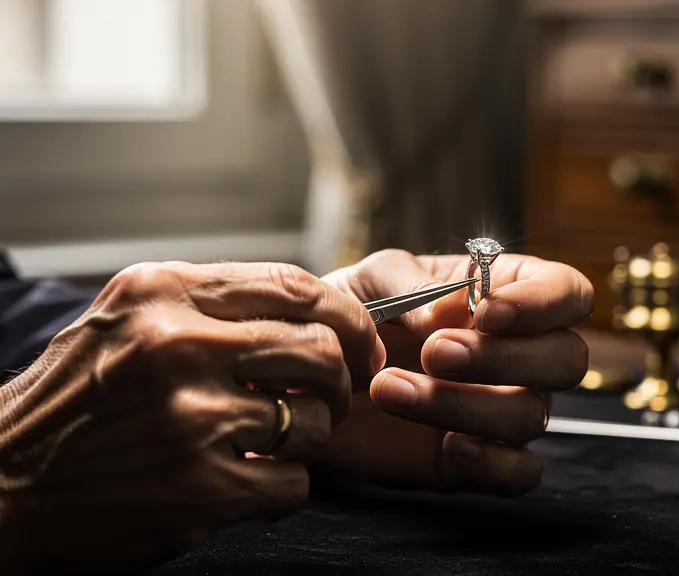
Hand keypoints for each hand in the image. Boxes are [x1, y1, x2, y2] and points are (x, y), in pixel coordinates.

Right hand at [0, 262, 383, 573]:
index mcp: (162, 294)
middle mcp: (178, 347)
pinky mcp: (201, 490)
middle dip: (342, 379)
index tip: (361, 342)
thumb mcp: (124, 323)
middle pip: (321, 350)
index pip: (297, 286)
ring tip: (270, 442)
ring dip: (308, 437)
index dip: (348, 317)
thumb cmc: (71, 404)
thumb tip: (311, 313)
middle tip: (330, 398)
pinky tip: (247, 482)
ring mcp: (191, 421)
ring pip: (314, 421)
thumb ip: (208, 307)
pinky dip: (283, 487)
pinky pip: (294, 483)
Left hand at [319, 249, 592, 495]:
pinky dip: (492, 462)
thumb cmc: (353, 315)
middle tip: (435, 352)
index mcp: (508, 295)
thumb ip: (415, 285)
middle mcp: (521, 353)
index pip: (567, 292)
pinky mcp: (481, 459)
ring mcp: (505, 408)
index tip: (488, 312)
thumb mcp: (373, 281)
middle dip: (505, 357)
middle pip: (566, 359)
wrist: (312, 377)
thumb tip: (452, 311)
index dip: (544, 302)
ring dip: (464, 403)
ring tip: (391, 388)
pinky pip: (520, 472)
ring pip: (531, 414)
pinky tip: (447, 444)